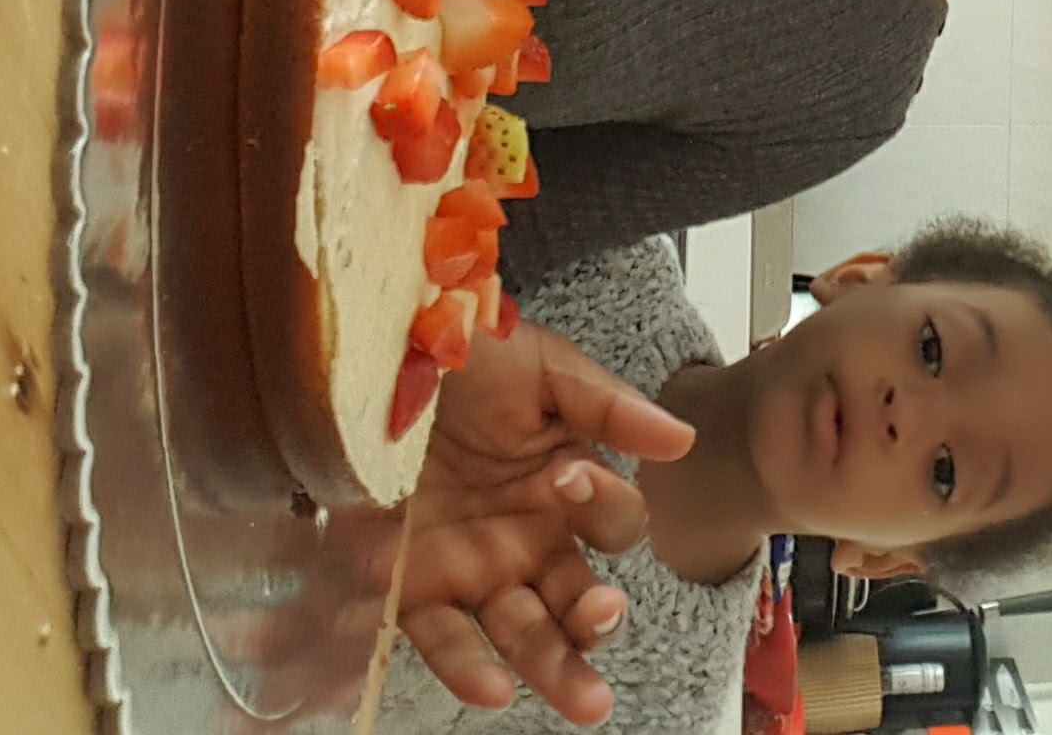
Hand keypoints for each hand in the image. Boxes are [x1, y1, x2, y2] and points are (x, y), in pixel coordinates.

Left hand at [397, 321, 695, 721]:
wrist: (370, 351)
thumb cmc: (461, 352)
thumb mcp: (539, 366)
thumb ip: (608, 407)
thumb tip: (680, 439)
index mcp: (568, 483)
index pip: (614, 521)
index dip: (602, 506)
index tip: (567, 480)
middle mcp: (530, 536)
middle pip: (581, 598)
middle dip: (598, 622)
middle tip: (601, 619)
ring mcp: (475, 567)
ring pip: (527, 633)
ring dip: (555, 667)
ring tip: (584, 700)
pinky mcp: (413, 585)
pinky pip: (444, 637)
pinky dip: (467, 667)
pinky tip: (491, 688)